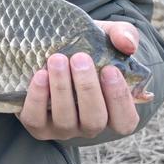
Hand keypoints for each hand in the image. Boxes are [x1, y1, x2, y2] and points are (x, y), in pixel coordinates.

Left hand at [18, 20, 140, 140]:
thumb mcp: (108, 36)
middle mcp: (89, 125)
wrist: (54, 46)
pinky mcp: (38, 125)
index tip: (110, 69)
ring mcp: (63, 128)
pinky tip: (40, 75)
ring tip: (57, 60)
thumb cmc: (89, 46)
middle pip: (94, 121)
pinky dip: (38, 99)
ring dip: (61, 89)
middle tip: (80, 58)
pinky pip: (36, 120)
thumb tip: (128, 44)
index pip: (125, 121)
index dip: (119, 99)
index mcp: (113, 111)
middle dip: (87, 89)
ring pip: (65, 121)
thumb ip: (124, 35)